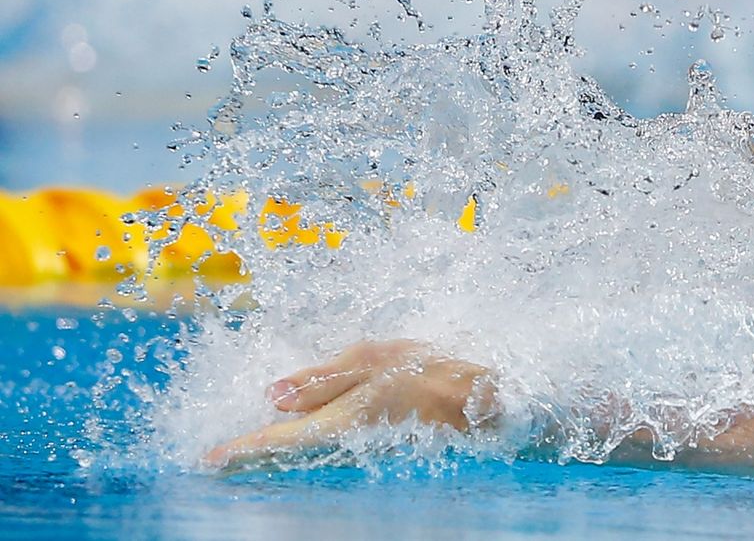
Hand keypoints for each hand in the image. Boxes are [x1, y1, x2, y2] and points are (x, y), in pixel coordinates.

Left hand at [203, 339, 496, 470]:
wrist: (476, 396)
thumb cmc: (426, 372)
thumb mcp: (371, 361)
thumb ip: (321, 380)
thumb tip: (274, 395)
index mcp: (338, 418)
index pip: (278, 436)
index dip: (242, 446)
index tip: (210, 460)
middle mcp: (343, 435)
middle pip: (287, 444)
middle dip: (255, 447)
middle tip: (220, 457)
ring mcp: (358, 435)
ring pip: (306, 440)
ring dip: (278, 441)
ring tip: (250, 443)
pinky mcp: (371, 429)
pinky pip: (327, 433)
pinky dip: (305, 432)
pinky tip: (299, 423)